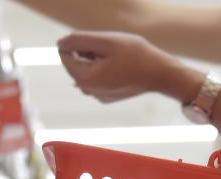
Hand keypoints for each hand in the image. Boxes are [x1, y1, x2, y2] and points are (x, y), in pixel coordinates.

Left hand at [57, 31, 199, 103]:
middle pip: (76, 63)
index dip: (79, 41)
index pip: (65, 54)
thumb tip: (60, 43)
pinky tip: (120, 67)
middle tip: (111, 49)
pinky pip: (96, 78)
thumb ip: (80, 40)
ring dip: (95, 59)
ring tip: (116, 58)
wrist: (160, 74)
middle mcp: (89, 91)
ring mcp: (98, 96)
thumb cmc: (136, 55)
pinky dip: (103, 69)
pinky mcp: (107, 97)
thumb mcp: (106, 41)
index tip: (99, 41)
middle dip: (88, 51)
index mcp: (85, 79)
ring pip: (86, 70)